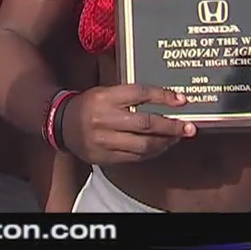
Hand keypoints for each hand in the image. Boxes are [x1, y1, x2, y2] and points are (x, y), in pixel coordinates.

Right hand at [61, 84, 195, 164]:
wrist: (62, 125)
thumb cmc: (89, 104)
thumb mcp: (105, 92)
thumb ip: (130, 95)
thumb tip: (164, 99)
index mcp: (105, 97)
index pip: (139, 94)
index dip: (163, 97)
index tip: (181, 100)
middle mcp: (104, 119)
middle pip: (145, 123)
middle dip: (171, 126)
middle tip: (189, 127)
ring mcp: (104, 140)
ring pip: (143, 144)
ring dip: (164, 142)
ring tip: (177, 138)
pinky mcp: (105, 157)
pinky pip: (135, 157)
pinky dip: (152, 152)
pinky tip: (161, 147)